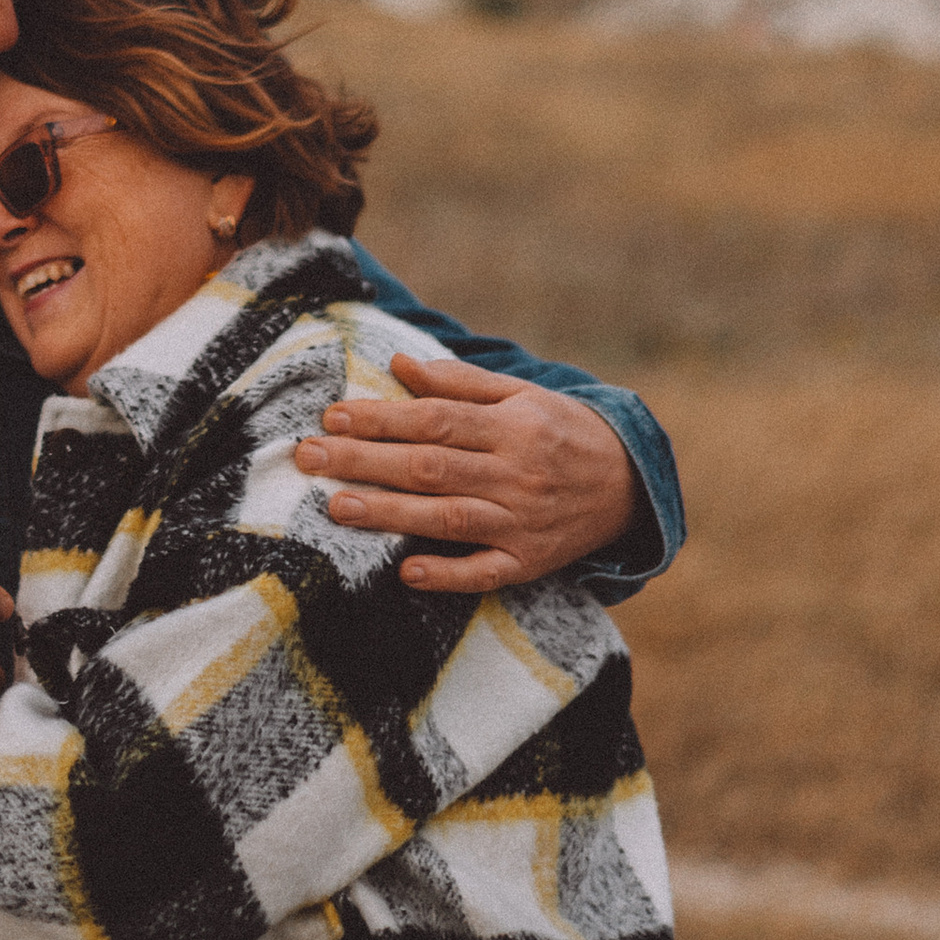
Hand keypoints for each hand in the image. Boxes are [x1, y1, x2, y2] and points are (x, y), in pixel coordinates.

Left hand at [294, 353, 636, 594]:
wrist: (631, 486)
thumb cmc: (562, 431)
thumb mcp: (523, 395)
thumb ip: (460, 383)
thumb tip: (398, 365)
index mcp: (513, 426)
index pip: (435, 420)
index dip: (381, 418)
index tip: (332, 416)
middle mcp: (516, 474)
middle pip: (430, 466)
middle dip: (365, 460)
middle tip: (308, 456)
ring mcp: (522, 523)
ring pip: (448, 517)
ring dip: (389, 514)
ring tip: (337, 506)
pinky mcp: (529, 563)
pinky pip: (485, 572)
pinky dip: (447, 574)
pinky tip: (406, 570)